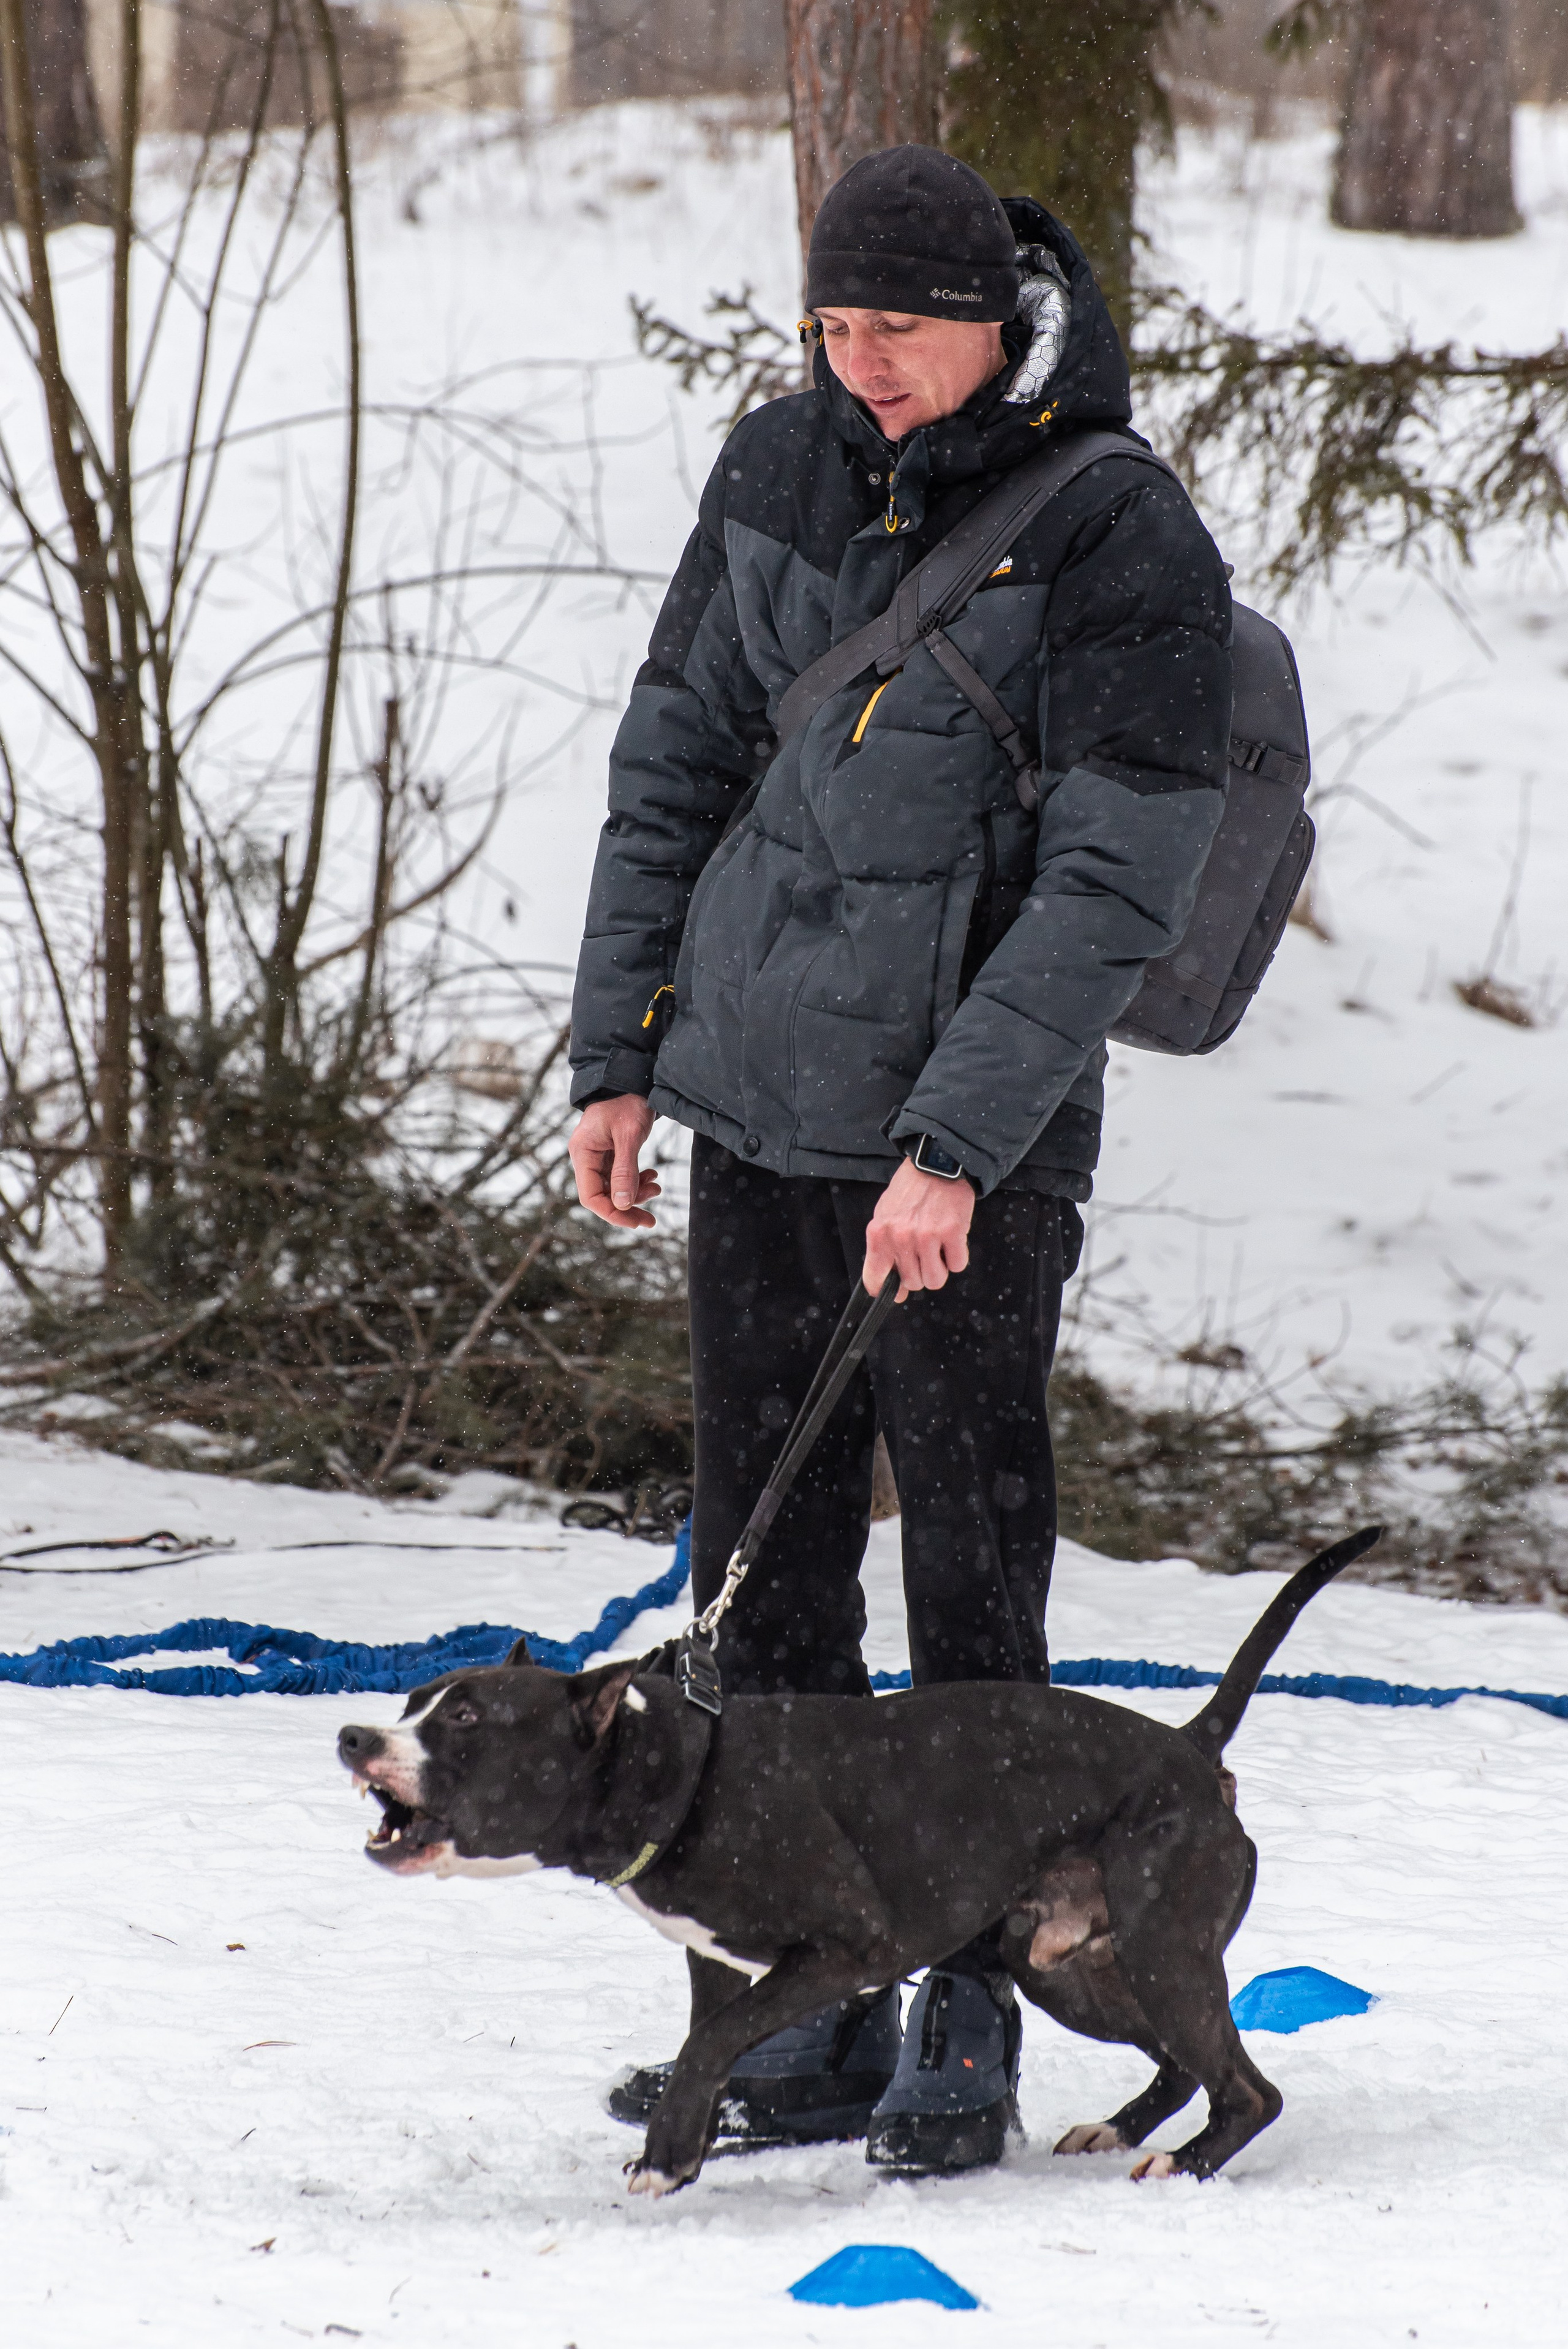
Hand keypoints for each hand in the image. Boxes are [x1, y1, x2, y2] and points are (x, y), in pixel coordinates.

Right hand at [569, 1094, 659, 1229]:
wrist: (632, 1078)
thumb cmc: (628, 1101)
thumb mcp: (629, 1135)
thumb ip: (625, 1170)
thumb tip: (623, 1205)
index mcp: (583, 1152)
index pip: (590, 1196)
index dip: (612, 1213)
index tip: (635, 1221)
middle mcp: (586, 1156)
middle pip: (602, 1195)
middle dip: (627, 1208)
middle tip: (651, 1220)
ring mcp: (597, 1156)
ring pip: (613, 1188)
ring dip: (636, 1193)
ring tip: (656, 1187)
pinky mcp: (609, 1153)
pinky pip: (620, 1176)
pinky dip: (637, 1180)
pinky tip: (652, 1176)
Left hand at [862, 1155, 973, 1299]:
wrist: (936, 1163)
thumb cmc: (911, 1189)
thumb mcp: (885, 1215)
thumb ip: (885, 1250)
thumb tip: (894, 1287)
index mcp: (879, 1234)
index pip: (875, 1279)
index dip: (886, 1291)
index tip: (894, 1292)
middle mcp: (901, 1238)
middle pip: (913, 1283)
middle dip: (921, 1272)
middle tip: (924, 1252)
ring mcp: (927, 1236)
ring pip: (936, 1280)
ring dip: (940, 1268)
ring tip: (939, 1247)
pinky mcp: (952, 1232)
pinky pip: (958, 1265)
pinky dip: (958, 1256)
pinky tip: (952, 1239)